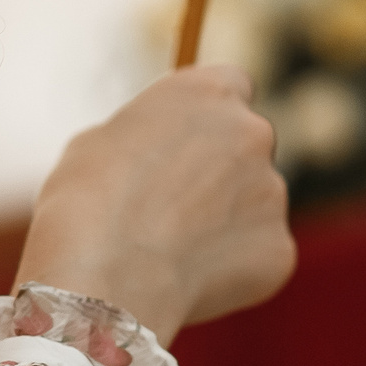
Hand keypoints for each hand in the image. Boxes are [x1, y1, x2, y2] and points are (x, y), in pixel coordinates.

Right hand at [15, 63, 293, 339]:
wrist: (106, 277)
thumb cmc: (84, 202)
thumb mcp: (98, 143)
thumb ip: (144, 136)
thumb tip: (153, 154)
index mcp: (210, 91)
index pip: (229, 86)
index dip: (202, 116)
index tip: (181, 139)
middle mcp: (254, 132)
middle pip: (246, 145)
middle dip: (217, 169)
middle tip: (168, 204)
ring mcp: (273, 193)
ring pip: (252, 204)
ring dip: (221, 220)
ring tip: (166, 250)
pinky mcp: (280, 250)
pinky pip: (256, 255)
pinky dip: (229, 268)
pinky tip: (184, 279)